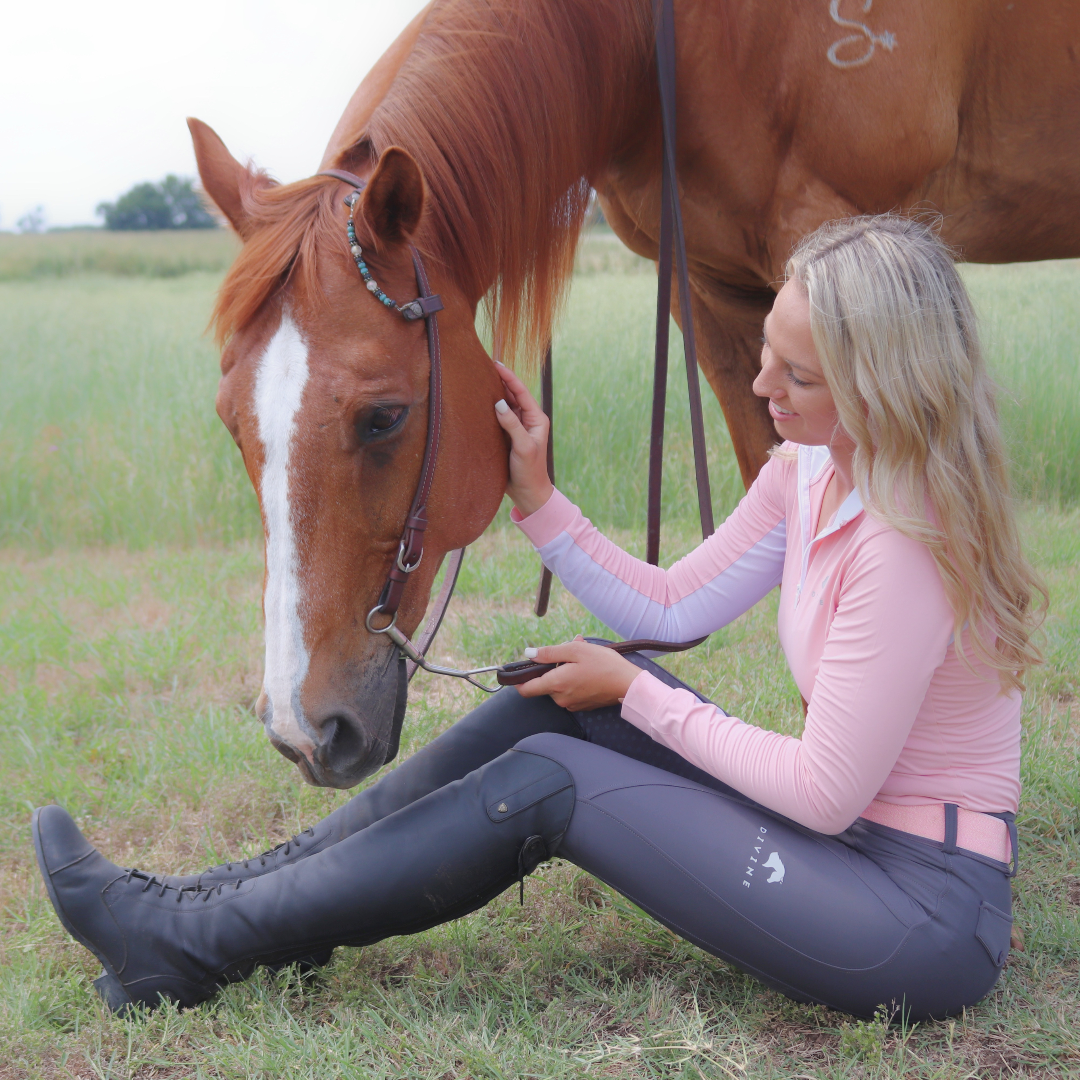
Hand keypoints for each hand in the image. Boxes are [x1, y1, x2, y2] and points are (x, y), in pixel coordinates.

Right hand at [493, 363, 553, 516]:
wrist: (528, 493)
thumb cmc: (530, 471)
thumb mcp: (523, 447)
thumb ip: (512, 424)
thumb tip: (499, 402)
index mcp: (537, 419)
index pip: (521, 392)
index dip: (509, 377)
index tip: (496, 364)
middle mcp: (528, 420)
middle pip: (513, 395)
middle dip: (500, 381)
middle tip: (484, 366)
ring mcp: (517, 428)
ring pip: (505, 405)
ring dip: (494, 393)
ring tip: (479, 379)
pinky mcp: (507, 436)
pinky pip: (498, 418)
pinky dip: (489, 409)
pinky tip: (479, 402)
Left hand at [516, 636, 641, 710]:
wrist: (628, 684)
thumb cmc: (604, 664)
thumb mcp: (575, 650)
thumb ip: (549, 653)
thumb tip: (529, 654)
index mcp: (555, 684)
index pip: (526, 689)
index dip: (519, 680)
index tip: (519, 671)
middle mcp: (560, 698)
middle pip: (545, 683)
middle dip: (552, 667)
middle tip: (569, 651)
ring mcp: (571, 704)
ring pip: (559, 685)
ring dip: (565, 670)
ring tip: (583, 656)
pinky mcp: (582, 706)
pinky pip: (571, 690)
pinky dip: (574, 679)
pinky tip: (589, 668)